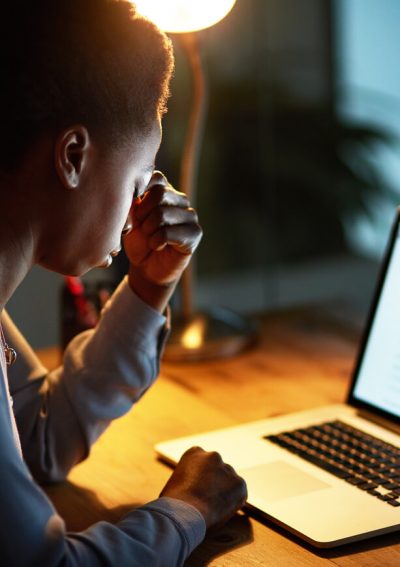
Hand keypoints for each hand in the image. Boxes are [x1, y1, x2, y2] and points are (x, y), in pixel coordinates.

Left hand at [124, 172, 201, 310]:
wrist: (147, 268)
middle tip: (141, 227)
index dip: (140, 193)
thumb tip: (134, 195)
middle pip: (160, 194)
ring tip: (149, 238)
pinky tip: (156, 246)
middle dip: (143, 214)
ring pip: (163, 214)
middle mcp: (181, 200)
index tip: (133, 211)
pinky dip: (155, 242)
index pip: (156, 177)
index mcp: (166, 190)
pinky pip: (168, 233)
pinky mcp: (195, 233)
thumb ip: (132, 202)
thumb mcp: (130, 218)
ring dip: (148, 230)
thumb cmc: (138, 240)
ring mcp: (190, 216)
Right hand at [160, 447, 247, 529]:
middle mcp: (213, 455)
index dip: (200, 478)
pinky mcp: (239, 483)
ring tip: (212, 508)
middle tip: (207, 499)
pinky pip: (239, 493)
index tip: (197, 489)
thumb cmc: (173, 503)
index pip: (202, 462)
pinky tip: (221, 510)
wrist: (184, 513)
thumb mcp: (173, 482)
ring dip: (224, 491)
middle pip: (217, 469)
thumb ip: (186, 478)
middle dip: (215, 482)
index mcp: (195, 452)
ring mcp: (227, 468)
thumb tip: (190, 488)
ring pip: (229, 481)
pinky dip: (234, 502)